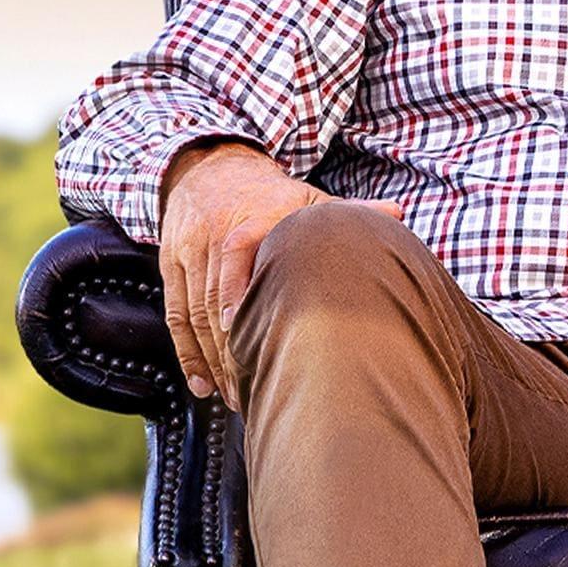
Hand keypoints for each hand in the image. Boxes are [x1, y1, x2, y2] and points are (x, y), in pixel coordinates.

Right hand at [153, 143, 393, 401]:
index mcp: (250, 221)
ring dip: (214, 360)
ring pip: (196, 314)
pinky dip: (187, 353)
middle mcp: (214, 237)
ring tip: (237, 397)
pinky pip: (177, 315)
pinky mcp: (172, 266)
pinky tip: (202, 384)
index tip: (249, 334)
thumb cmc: (268, 193)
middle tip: (255, 390)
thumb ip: (347, 212)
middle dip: (232, 350)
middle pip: (216, 300)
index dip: (240, 298)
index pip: (238, 258)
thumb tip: (396, 217)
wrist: (211, 169)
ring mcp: (189, 254)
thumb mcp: (306, 198)